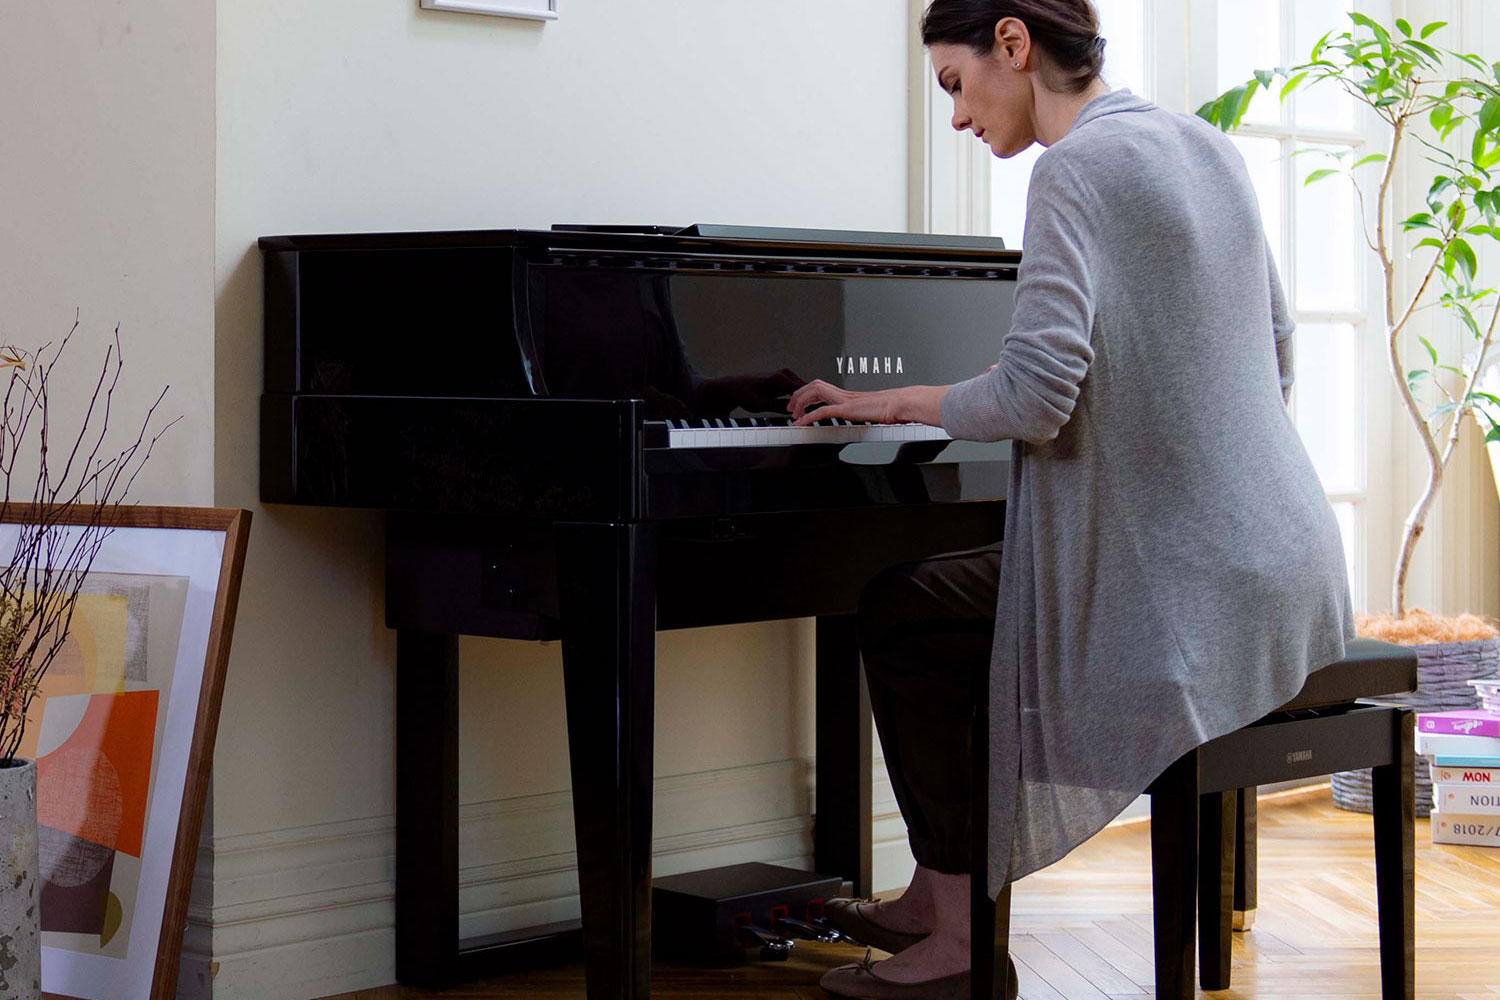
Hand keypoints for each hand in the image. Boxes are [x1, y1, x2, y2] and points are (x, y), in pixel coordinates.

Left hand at [788, 380, 905, 425]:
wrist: (901, 404)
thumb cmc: (892, 408)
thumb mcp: (872, 412)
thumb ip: (864, 414)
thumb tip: (864, 420)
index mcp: (848, 395)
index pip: (821, 388)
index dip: (807, 394)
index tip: (799, 404)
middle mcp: (844, 394)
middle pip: (813, 385)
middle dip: (798, 395)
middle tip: (790, 408)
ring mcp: (845, 400)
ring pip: (814, 392)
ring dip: (800, 402)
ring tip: (794, 415)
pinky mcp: (847, 409)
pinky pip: (822, 411)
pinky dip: (808, 417)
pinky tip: (801, 424)